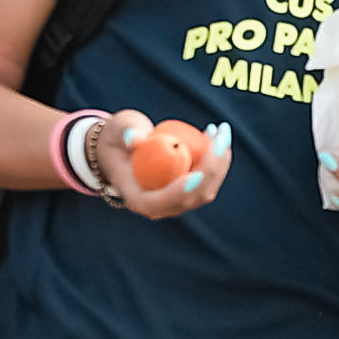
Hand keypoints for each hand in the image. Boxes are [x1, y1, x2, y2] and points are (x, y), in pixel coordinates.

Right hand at [95, 109, 230, 220]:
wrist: (123, 146)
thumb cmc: (118, 137)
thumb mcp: (118, 131)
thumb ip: (125, 133)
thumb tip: (133, 139)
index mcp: (137, 199)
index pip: (159, 203)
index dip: (180, 193)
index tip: (197, 173)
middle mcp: (159, 207)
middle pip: (191, 198)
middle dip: (212, 168)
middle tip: (218, 135)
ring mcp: (176, 202)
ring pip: (206, 190)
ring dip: (220, 162)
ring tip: (218, 130)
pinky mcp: (189, 192)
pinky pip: (209, 181)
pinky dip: (218, 161)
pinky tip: (218, 136)